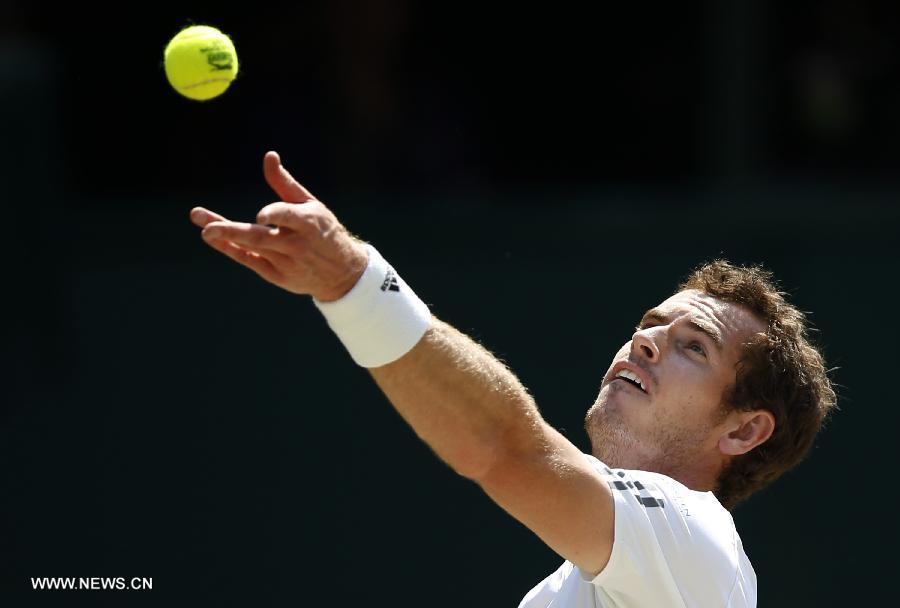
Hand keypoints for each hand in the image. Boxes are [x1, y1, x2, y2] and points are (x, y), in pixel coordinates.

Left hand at [190, 151, 368, 301]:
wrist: (342, 273)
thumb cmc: (324, 231)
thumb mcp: (311, 204)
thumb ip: (285, 183)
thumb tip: (269, 156)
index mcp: (308, 223)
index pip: (289, 218)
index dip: (275, 216)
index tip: (261, 216)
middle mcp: (296, 244)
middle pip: (261, 238)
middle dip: (233, 231)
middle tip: (207, 227)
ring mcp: (285, 262)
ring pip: (251, 248)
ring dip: (225, 238)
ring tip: (204, 229)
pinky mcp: (277, 275)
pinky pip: (249, 261)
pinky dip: (231, 250)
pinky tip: (213, 239)